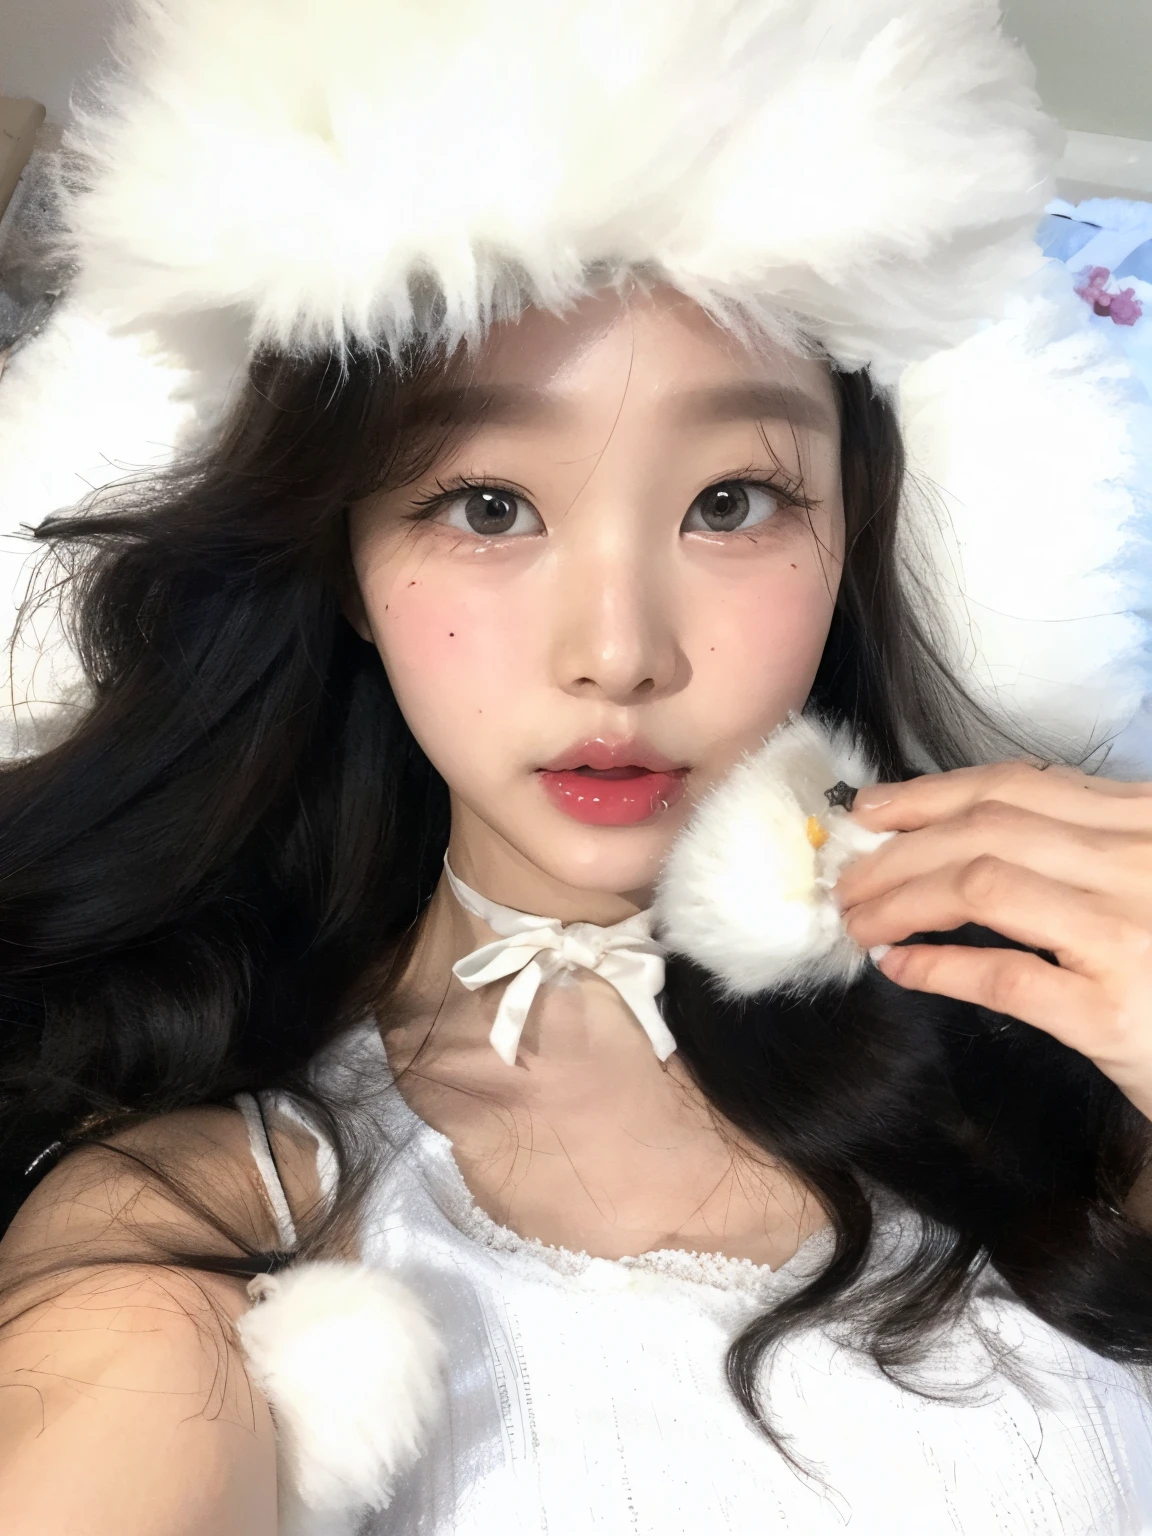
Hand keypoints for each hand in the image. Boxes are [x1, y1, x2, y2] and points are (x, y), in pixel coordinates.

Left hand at [835, 760, 1151, 1122]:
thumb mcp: (1143, 882)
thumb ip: (1078, 849)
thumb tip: (954, 839)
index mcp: (1144, 820)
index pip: (1017, 785)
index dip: (928, 794)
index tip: (871, 810)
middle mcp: (1139, 862)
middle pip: (985, 829)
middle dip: (897, 849)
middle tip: (845, 878)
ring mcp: (1128, 934)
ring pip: (979, 885)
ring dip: (898, 900)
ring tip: (857, 921)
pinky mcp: (1113, 1010)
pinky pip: (1001, 976)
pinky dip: (935, 967)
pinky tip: (898, 968)